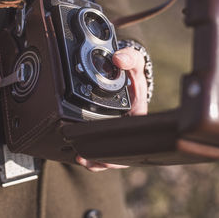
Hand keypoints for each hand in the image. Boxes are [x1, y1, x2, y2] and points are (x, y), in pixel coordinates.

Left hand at [77, 47, 147, 171]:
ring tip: (80, 159)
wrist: (129, 76)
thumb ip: (129, 58)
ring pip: (110, 154)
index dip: (119, 141)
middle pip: (120, 149)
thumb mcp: (135, 62)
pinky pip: (102, 150)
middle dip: (104, 157)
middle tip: (85, 157)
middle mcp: (128, 126)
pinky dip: (94, 157)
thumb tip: (118, 59)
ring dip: (96, 160)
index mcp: (137, 113)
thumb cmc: (133, 74)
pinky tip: (80, 158)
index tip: (106, 143)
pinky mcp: (108, 131)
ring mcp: (117, 130)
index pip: (131, 132)